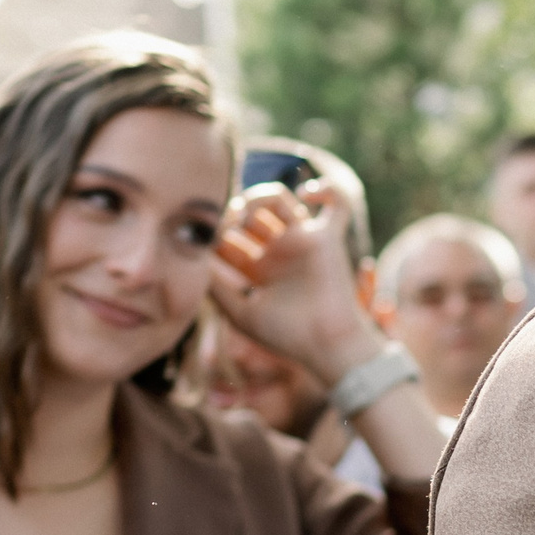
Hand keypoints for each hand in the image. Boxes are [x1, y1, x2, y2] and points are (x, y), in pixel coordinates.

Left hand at [210, 181, 385, 386]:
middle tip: (225, 223)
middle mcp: (280, 251)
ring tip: (247, 212)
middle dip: (233, 212)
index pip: (230, 238)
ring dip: (259, 196)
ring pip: (280, 198)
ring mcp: (304, 241)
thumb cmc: (286, 335)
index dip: (215, 232)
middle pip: (251, 213)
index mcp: (260, 269)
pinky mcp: (328, 238)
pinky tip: (308, 193)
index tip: (206, 240)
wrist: (325, 345)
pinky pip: (337, 203)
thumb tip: (196, 258)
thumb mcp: (241, 313)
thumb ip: (216, 287)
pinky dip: (327, 190)